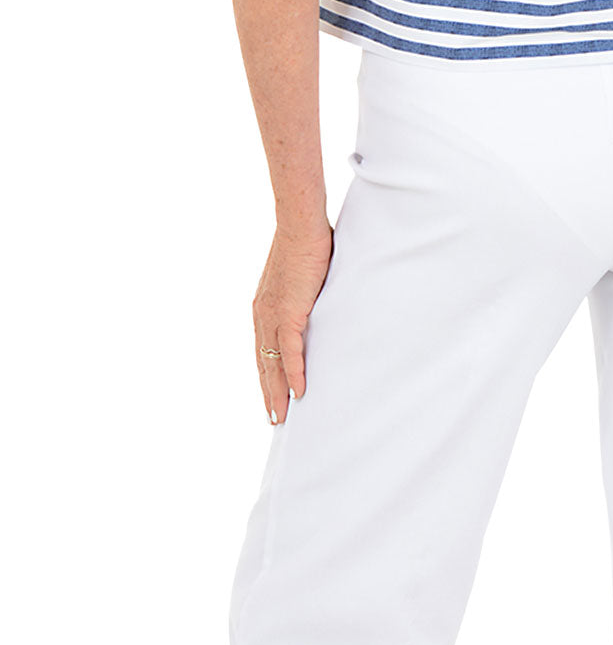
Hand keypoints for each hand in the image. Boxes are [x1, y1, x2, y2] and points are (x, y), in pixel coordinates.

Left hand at [253, 222, 333, 422]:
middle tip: (274, 419)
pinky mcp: (288, 312)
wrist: (301, 225)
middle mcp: (263, 315)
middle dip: (268, 393)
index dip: (267, 374)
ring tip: (282, 417)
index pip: (262, 350)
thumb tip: (317, 303)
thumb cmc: (305, 243)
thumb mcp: (301, 277)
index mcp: (264, 307)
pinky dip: (294, 373)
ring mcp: (273, 315)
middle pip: (262, 363)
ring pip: (272, 363)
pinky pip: (290, 351)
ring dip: (277, 392)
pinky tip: (299, 392)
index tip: (271, 394)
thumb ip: (304, 295)